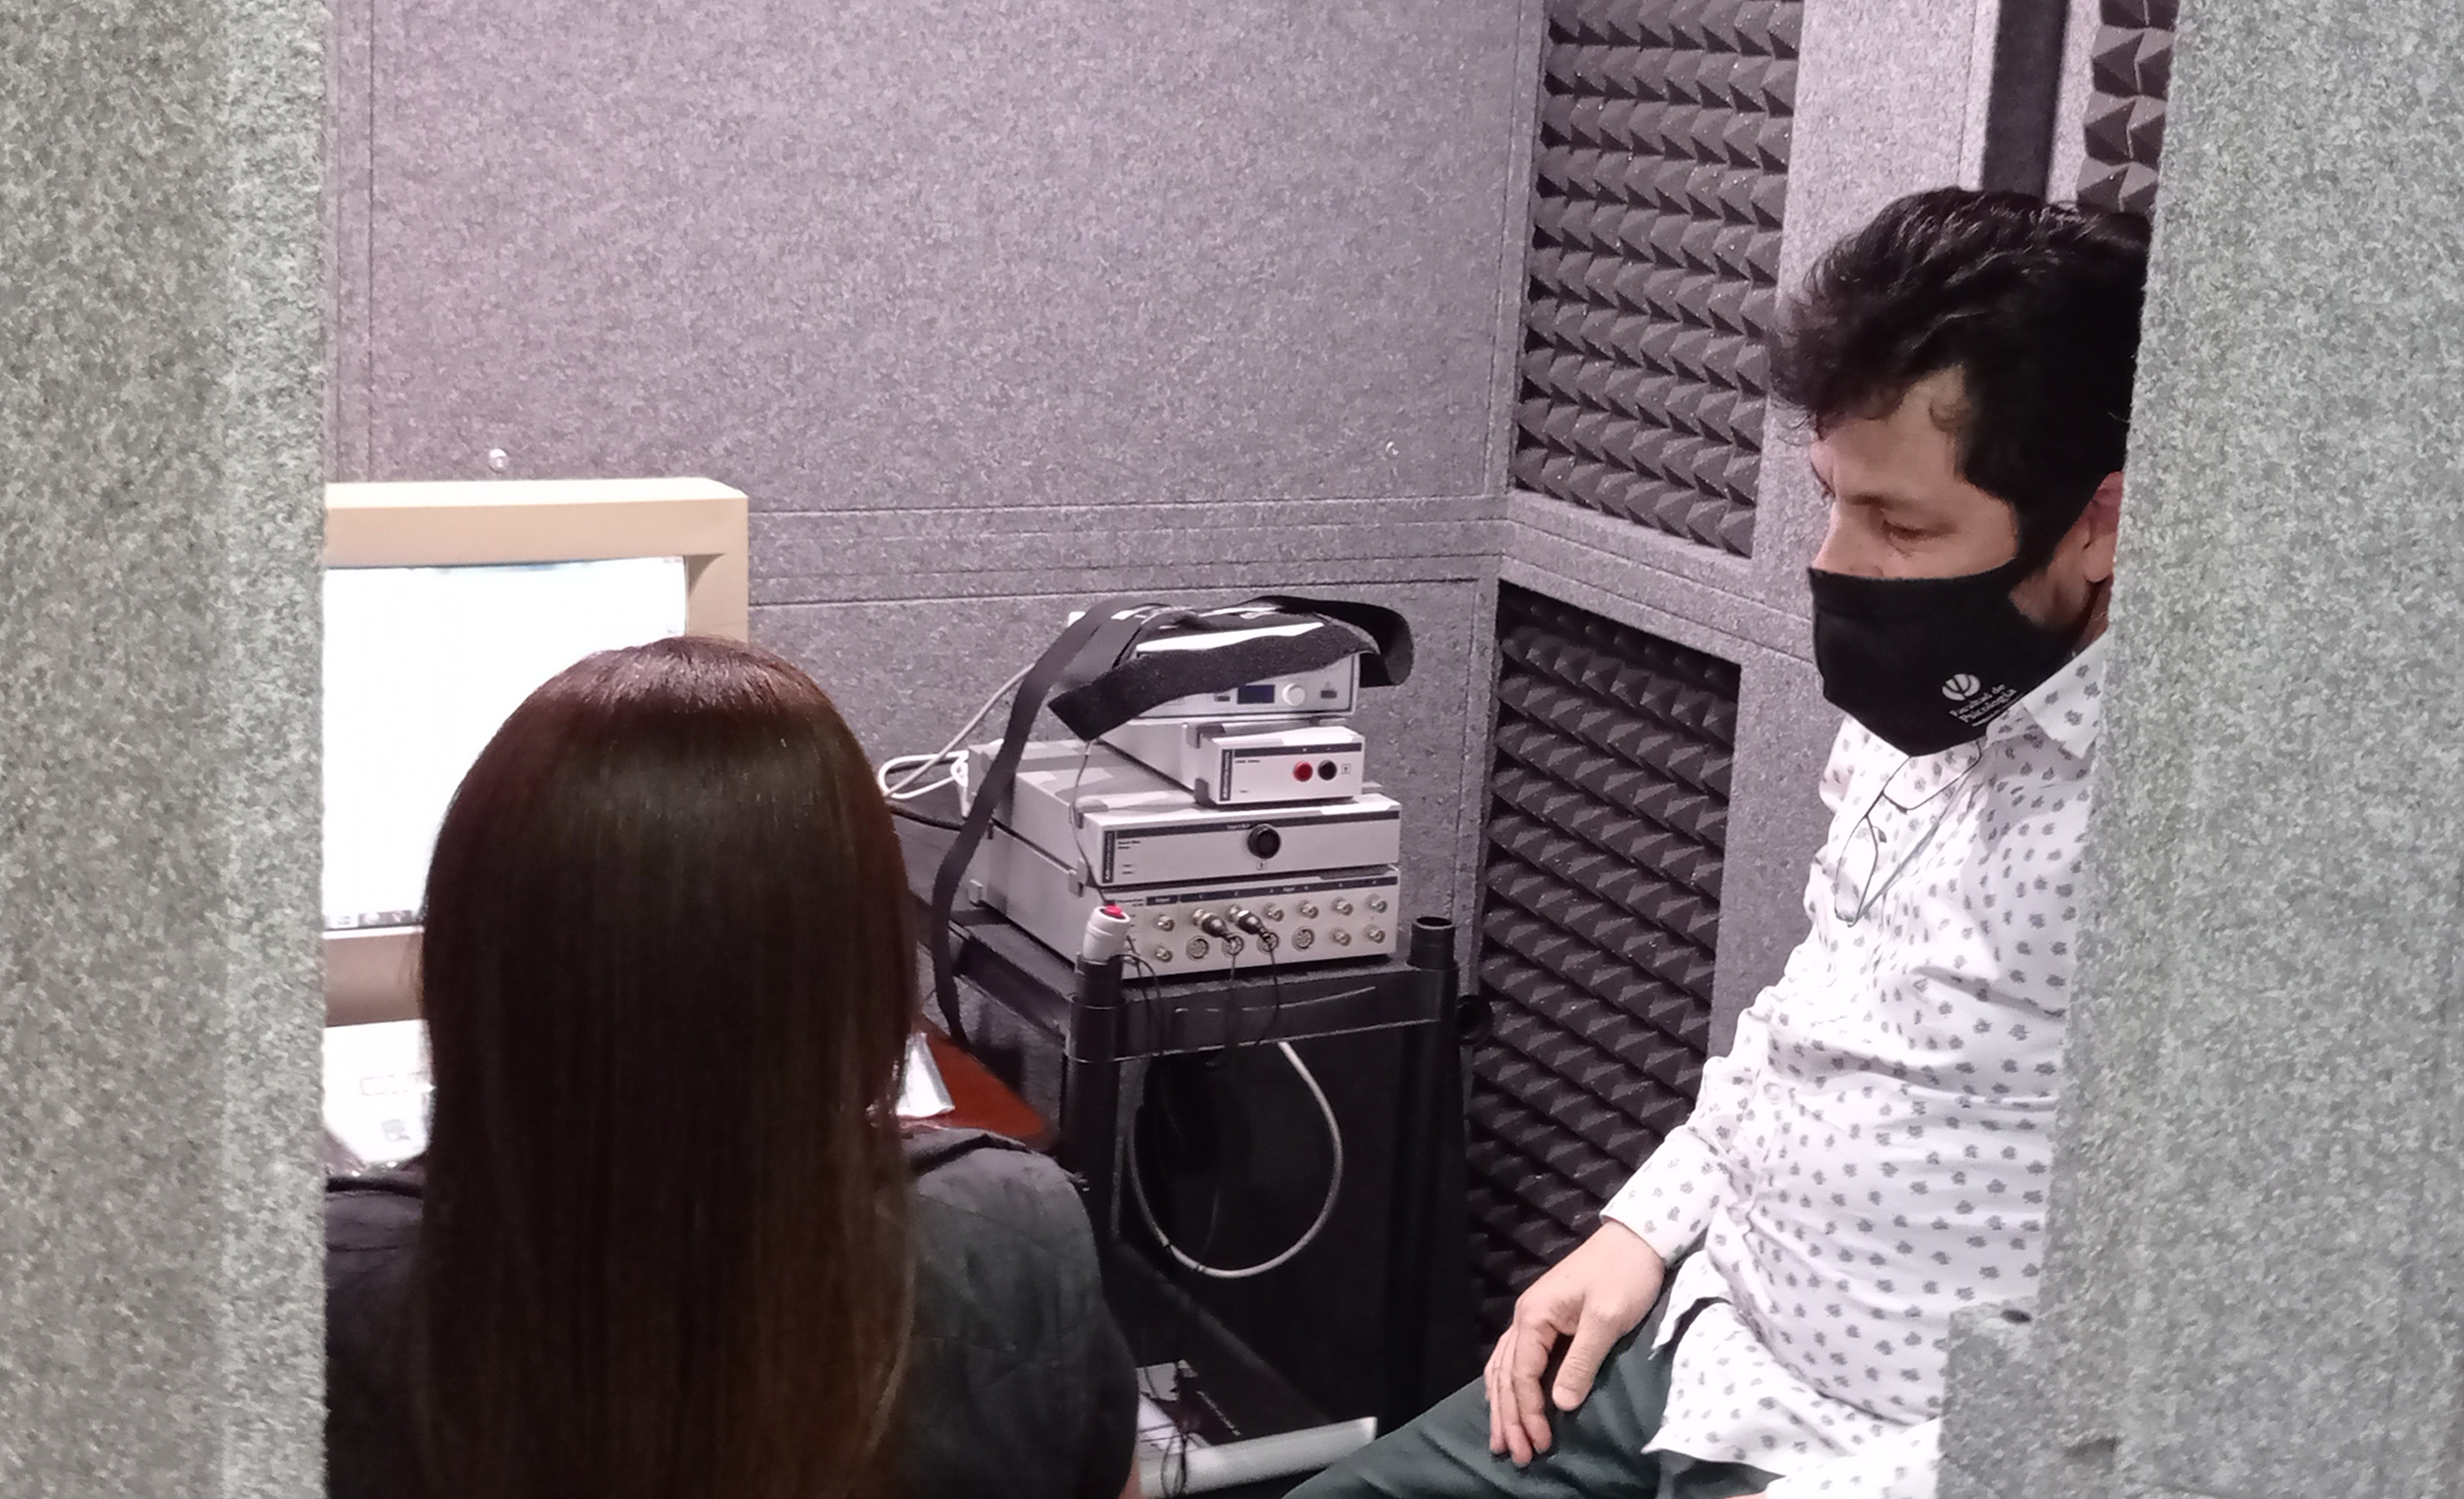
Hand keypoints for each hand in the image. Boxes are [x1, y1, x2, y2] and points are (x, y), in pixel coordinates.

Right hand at [1482, 1220, 1664, 1464]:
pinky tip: (1507, 1400)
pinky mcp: (1546, 1317)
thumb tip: (1560, 1404)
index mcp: (1534, 1316)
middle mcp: (1525, 1316)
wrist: (1636, 1239)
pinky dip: (1507, 1384)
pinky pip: (1514, 1357)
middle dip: (1509, 1417)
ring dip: (1503, 1405)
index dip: (1528, 1413)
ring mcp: (1532, 1316)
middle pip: (1505, 1375)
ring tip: (1502, 1439)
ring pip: (1504, 1367)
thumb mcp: (1606, 1320)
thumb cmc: (1624, 1276)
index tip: (1541, 1445)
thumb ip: (1581, 1363)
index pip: (1522, 1374)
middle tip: (1516, 1455)